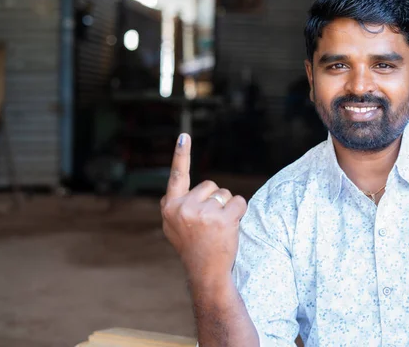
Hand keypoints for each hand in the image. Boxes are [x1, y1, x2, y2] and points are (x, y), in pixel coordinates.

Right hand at [160, 134, 246, 286]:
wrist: (206, 272)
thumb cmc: (193, 247)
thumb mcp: (174, 227)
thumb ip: (174, 206)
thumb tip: (171, 187)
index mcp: (169, 207)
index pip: (177, 175)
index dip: (181, 154)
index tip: (184, 136)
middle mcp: (182, 207)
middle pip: (210, 185)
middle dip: (214, 201)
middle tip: (209, 225)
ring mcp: (201, 213)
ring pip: (224, 194)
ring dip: (226, 208)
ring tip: (218, 229)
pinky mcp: (221, 219)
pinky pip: (238, 202)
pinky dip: (239, 212)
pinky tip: (230, 228)